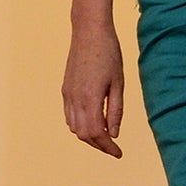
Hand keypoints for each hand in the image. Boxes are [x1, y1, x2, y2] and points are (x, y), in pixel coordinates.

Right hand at [62, 21, 125, 157]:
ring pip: (74, 127)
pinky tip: (92, 122)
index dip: (108, 147)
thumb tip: (114, 134)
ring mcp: (67, 94)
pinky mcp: (65, 89)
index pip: (96, 133)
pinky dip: (79, 125)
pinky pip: (69, 115)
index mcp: (90, 98)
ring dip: (88, 136)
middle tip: (114, 148)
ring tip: (105, 136)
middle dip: (98, 145)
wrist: (89, 32)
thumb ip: (115, 111)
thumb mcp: (119, 83)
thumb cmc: (109, 55)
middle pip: (83, 134)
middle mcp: (75, 98)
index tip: (119, 153)